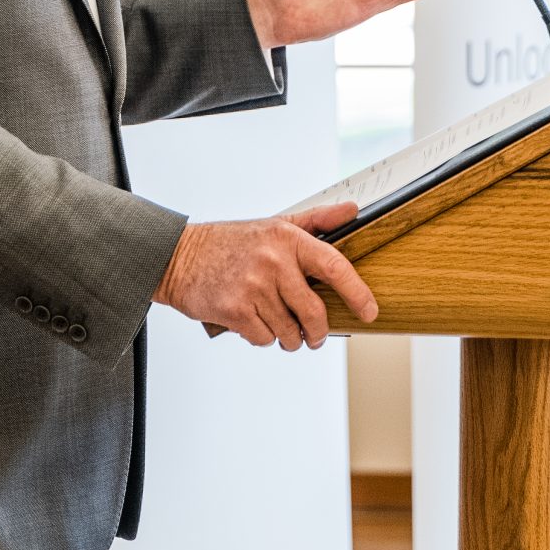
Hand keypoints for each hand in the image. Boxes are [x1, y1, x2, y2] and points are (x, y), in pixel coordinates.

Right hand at [155, 202, 379, 348]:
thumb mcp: (275, 224)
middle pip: (314, 313)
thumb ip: (317, 220)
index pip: (334, 266)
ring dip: (288, 338)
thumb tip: (353, 210)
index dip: (357, 292)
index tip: (370, 311)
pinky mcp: (235, 310)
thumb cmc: (233, 243)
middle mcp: (273, 261)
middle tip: (315, 336)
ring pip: (289, 332)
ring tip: (279, 327)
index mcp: (287, 238)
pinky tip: (253, 323)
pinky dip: (263, 338)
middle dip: (318, 333)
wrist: (179, 257)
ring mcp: (253, 287)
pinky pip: (264, 339)